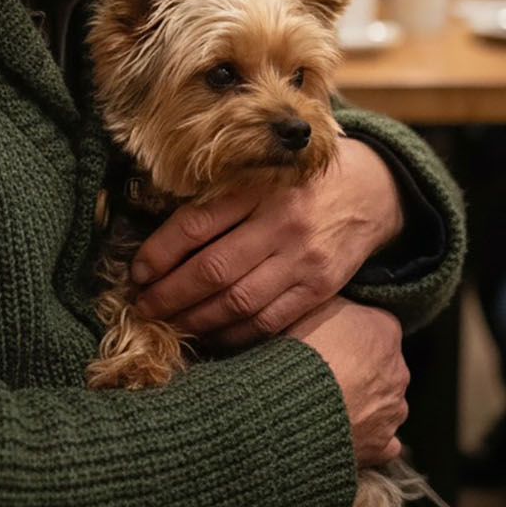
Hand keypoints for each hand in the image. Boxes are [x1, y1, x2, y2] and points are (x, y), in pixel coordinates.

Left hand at [130, 138, 402, 348]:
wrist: (368, 190)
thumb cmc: (295, 181)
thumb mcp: (257, 172)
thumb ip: (217, 200)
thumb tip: (160, 241)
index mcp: (257, 187)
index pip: (196, 224)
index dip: (160, 252)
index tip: (137, 271)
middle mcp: (281, 223)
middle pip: (213, 270)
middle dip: (170, 295)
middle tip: (143, 307)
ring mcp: (304, 259)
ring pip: (238, 302)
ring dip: (196, 319)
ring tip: (170, 323)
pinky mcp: (320, 288)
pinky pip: (269, 321)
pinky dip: (234, 333)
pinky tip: (211, 334)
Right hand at [285, 298, 408, 466]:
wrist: (294, 406)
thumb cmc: (300, 352)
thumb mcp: (309, 306)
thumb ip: (329, 302)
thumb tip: (327, 296)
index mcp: (384, 329)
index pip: (374, 324)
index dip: (348, 332)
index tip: (327, 338)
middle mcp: (397, 369)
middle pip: (380, 364)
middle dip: (358, 369)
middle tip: (322, 372)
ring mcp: (392, 409)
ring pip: (382, 402)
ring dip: (361, 402)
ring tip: (325, 403)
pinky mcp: (383, 443)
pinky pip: (381, 440)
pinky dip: (365, 436)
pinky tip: (342, 431)